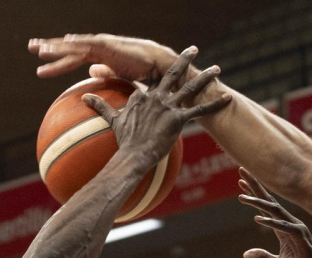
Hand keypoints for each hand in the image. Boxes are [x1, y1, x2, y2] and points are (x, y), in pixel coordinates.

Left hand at [29, 34, 179, 83]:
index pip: (72, 55)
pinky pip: (89, 45)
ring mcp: (101, 44)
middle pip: (69, 47)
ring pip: (75, 46)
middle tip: (30, 47)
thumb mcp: (116, 73)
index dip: (57, 56)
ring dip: (57, 48)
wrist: (156, 65)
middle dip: (50, 47)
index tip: (41, 58)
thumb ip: (103, 71)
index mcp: (97, 53)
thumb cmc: (139, 69)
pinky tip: (65, 43)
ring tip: (40, 50)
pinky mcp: (109, 46)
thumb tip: (91, 73)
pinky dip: (77, 43)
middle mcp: (96, 46)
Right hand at [82, 47, 229, 165]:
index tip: (168, 68)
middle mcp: (156, 96)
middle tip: (194, 48)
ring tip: (217, 68)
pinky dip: (215, 104)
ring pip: (190, 87)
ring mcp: (168, 106)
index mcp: (143, 95)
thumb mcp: (113, 119)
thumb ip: (101, 106)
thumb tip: (83, 96)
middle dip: (184, 59)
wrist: (133, 156)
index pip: (153, 81)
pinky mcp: (178, 119)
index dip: (161, 76)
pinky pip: (200, 109)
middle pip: (172, 73)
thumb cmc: (125, 141)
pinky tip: (227, 98)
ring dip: (205, 77)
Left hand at [238, 168, 311, 257]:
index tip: (241, 182)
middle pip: (269, 201)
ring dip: (258, 203)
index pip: (266, 207)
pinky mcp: (301, 237)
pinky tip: (257, 218)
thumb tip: (246, 253)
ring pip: (274, 211)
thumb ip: (263, 256)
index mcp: (282, 228)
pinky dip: (271, 222)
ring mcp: (295, 229)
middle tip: (241, 172)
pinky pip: (283, 227)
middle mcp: (289, 224)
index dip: (254, 194)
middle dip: (255, 187)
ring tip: (241, 196)